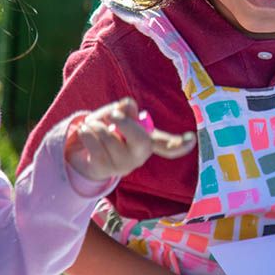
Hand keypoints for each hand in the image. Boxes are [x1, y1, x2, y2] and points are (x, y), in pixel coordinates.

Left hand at [65, 97, 195, 180]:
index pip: (168, 145)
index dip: (180, 143)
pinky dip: (87, 132)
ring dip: (97, 124)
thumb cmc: (108, 130)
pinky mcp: (104, 169)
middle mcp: (140, 156)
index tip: (191, 139)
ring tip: (93, 125)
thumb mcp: (118, 115)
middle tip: (112, 114)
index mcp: (148, 141)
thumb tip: (127, 105)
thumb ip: (125, 110)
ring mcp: (123, 165)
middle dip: (125, 124)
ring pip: (110, 138)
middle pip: (140, 140)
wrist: (84, 152)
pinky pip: (94, 145)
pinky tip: (87, 132)